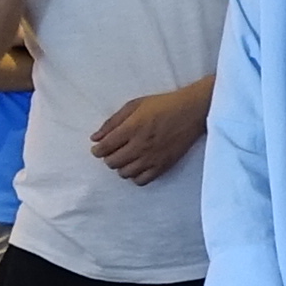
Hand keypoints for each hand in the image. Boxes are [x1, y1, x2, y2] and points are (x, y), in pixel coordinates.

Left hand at [90, 86, 207, 181]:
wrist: (191, 112)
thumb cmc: (162, 105)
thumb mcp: (134, 105)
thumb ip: (112, 122)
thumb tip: (95, 138)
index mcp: (132, 128)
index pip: (104, 148)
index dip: (97, 150)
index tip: (98, 148)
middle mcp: (140, 146)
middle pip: (112, 163)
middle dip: (108, 157)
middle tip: (113, 151)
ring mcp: (152, 158)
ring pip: (124, 174)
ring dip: (121, 166)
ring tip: (126, 157)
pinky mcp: (163, 166)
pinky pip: (141, 181)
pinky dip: (135, 176)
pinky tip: (137, 166)